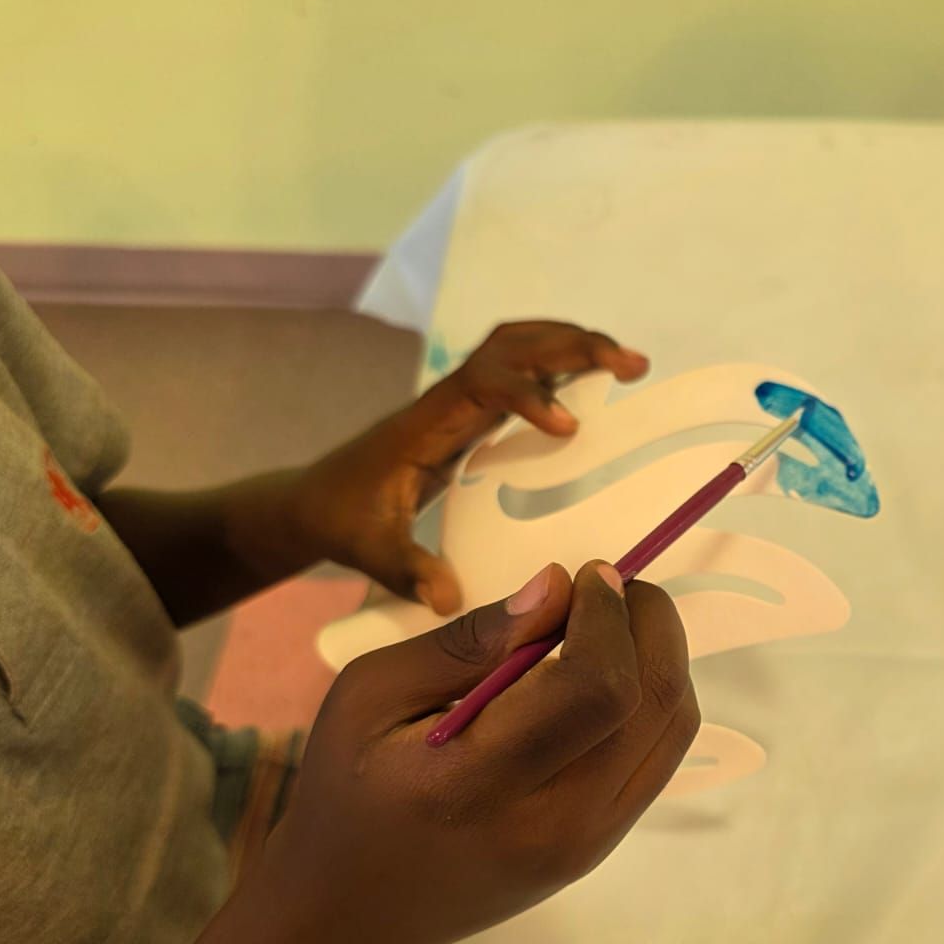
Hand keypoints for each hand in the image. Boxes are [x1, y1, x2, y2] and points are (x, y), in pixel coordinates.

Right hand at [256, 561, 698, 943]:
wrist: (353, 918)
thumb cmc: (345, 796)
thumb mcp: (369, 697)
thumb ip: (467, 643)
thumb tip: (556, 587)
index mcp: (477, 784)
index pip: (596, 688)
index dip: (609, 616)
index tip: (585, 574)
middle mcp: (551, 823)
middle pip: (654, 703)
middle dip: (648, 622)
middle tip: (605, 585)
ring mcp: (586, 843)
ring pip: (673, 728)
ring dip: (660, 656)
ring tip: (607, 622)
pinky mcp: (600, 848)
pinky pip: (661, 757)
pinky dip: (653, 699)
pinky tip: (606, 673)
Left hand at [293, 321, 648, 613]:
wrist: (311, 502)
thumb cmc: (341, 523)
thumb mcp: (370, 552)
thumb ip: (408, 572)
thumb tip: (449, 601)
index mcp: (424, 425)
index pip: (480, 385)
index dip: (527, 395)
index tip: (568, 427)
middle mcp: (445, 401)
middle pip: (510, 346)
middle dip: (571, 346)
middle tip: (632, 365)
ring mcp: (458, 402)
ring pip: (516, 347)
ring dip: (570, 343)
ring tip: (627, 362)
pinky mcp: (470, 414)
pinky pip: (518, 372)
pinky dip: (559, 364)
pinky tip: (594, 379)